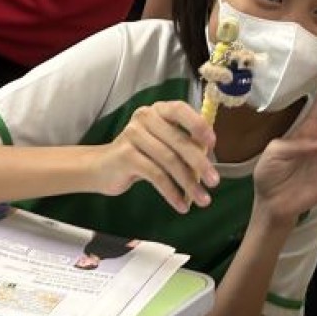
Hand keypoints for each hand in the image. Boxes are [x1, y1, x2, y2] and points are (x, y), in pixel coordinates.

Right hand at [97, 101, 219, 214]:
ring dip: (189, 183)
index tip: (213, 144)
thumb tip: (210, 162)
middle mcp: (145, 117)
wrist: (102, 167)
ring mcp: (133, 135)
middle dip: (200, 163)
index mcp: (158, 110)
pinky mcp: (126, 156)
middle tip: (215, 182)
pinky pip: (156, 176)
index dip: (198, 125)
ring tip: (202, 199)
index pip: (180, 110)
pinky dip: (172, 192)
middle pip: (179, 140)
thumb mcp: (162, 144)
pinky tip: (181, 205)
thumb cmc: (139, 154)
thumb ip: (183, 146)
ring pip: (169, 161)